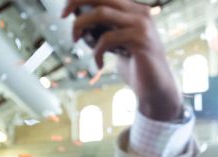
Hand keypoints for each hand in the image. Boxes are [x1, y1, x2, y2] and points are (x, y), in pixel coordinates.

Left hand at [63, 0, 181, 121]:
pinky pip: (106, 38)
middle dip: (77, 1)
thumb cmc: (133, 64)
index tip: (65, 9)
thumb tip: (79, 22)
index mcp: (134, 10)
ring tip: (75, 40)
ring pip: (101, 13)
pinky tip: (98, 64)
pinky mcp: (139, 39)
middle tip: (62, 15)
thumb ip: (103, 29)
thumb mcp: (116, 43)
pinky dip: (96, 52)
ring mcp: (141, 24)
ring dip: (81, 25)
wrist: (155, 86)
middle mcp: (139, 12)